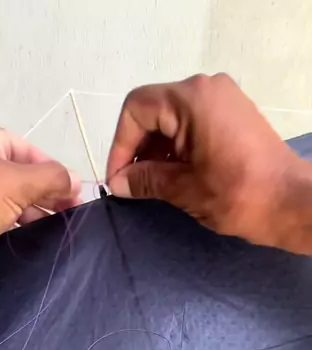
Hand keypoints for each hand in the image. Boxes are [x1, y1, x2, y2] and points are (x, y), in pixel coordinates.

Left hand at [0, 121, 81, 278]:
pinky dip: (22, 222)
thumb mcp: (21, 180)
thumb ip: (53, 178)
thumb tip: (76, 181)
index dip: (54, 169)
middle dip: (48, 190)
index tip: (74, 190)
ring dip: (37, 208)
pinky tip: (41, 232)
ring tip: (62, 222)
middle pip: (22, 174)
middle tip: (72, 209)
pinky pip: (4, 217)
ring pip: (14, 197)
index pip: (29, 150)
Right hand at [106, 74, 307, 249]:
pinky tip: (173, 176)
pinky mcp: (232, 115)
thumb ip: (145, 180)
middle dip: (137, 148)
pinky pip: (192, 123)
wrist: (291, 203)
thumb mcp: (183, 188)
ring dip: (156, 150)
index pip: (136, 109)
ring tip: (151, 185)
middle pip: (153, 111)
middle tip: (130, 185)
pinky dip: (176, 147)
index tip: (117, 179)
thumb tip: (117, 183)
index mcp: (192, 99)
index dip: (120, 145)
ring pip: (171, 119)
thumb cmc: (239, 195)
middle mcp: (206, 88)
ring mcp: (222, 99)